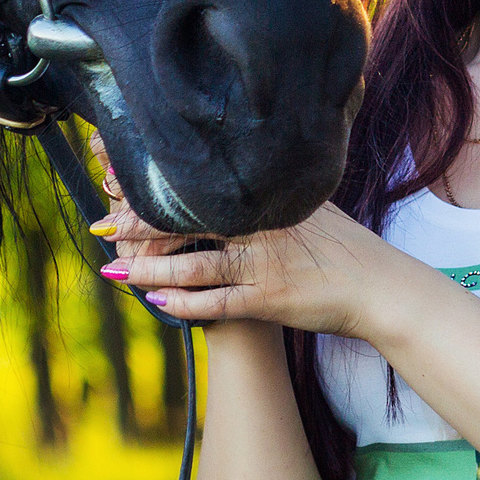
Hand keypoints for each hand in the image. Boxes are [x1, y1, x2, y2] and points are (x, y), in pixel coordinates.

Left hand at [93, 201, 414, 335]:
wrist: (378, 286)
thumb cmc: (343, 246)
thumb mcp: (310, 204)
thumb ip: (274, 192)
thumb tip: (245, 174)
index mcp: (267, 200)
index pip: (201, 188)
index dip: (159, 189)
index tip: (120, 183)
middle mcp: (261, 227)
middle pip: (190, 221)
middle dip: (139, 226)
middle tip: (101, 225)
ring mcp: (264, 264)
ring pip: (196, 265)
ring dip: (151, 270)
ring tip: (116, 273)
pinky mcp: (269, 299)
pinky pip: (219, 303)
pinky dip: (186, 304)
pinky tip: (159, 305)